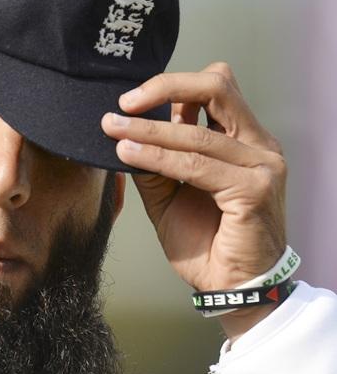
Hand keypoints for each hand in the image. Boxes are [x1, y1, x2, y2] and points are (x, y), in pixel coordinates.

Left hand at [101, 62, 286, 338]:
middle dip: (164, 86)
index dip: (171, 85)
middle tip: (124, 104)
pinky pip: (195, 165)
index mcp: (243, 140)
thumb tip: (123, 133)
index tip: (130, 100)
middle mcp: (258, 145)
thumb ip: (155, 162)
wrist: (231, 288)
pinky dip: (157, 158)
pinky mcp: (253, 189)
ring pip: (195, 133)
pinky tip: (129, 155)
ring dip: (147, 131)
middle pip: (216, 87)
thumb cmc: (207, 243)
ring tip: (113, 131)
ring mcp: (261, 165)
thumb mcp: (170, 195)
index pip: (214, 89)